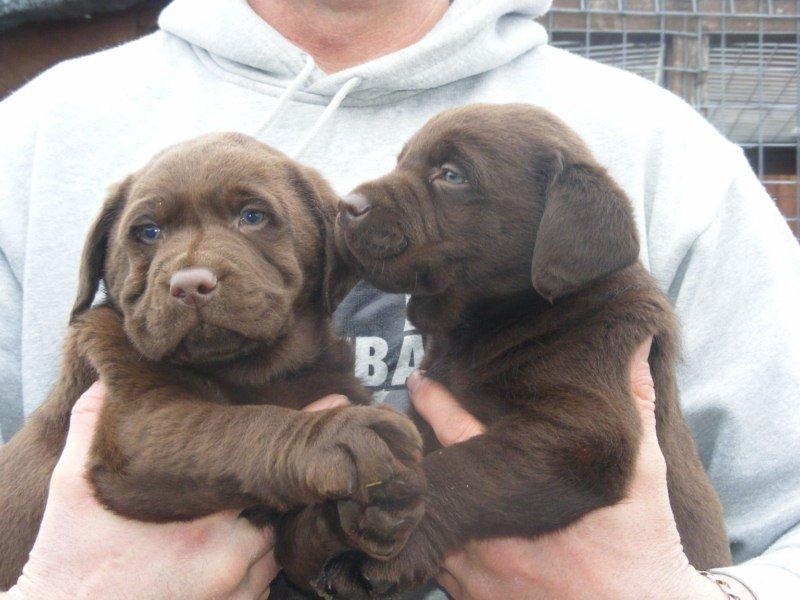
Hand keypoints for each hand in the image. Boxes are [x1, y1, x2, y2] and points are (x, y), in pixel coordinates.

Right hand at [5, 383, 349, 599]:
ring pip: (276, 548)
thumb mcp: (75, 488)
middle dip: (278, 485)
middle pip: (281, 510)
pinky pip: (263, 582)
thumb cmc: (72, 562)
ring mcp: (236, 596)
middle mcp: (233, 564)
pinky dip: (256, 562)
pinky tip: (232, 546)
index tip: (336, 406)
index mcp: (207, 525)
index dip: (300, 434)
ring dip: (269, 526)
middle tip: (273, 464)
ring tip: (248, 506)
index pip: (274, 470)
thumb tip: (106, 381)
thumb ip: (92, 427)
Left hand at [408, 338, 737, 599]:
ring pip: (430, 522)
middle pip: (431, 479)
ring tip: (422, 466)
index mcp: (517, 497)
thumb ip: (637, 403)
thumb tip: (635, 343)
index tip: (417, 379)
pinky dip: (440, 537)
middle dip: (419, 450)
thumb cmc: (642, 548)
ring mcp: (474, 577)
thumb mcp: (644, 474)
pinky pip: (438, 564)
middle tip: (407, 422)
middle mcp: (485, 538)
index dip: (433, 400)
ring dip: (429, 494)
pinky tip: (446, 518)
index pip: (456, 433)